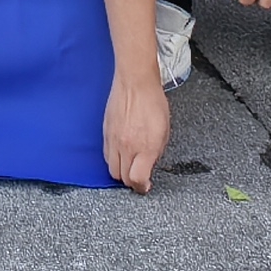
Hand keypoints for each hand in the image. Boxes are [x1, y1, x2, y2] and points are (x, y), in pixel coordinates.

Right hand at [102, 65, 172, 190]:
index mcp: (145, 148)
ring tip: (129, 164)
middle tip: (139, 176)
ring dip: (121, 171)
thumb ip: (156, 152)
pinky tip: (122, 152)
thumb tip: (149, 165)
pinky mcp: (105, 132)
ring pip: (112, 168)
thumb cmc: (153, 102)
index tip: (145, 185)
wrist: (135, 82)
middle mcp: (127, 146)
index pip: (137, 179)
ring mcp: (114, 140)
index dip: (142, 187)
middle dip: (132, 181)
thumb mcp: (164, 131)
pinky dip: (113, 158)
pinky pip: (106, 154)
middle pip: (123, 178)